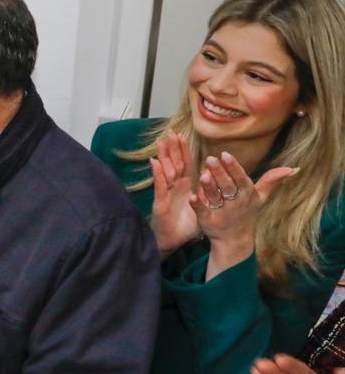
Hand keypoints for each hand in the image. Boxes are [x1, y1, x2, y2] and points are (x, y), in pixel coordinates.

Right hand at [149, 131, 199, 255]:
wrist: (172, 242)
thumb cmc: (185, 227)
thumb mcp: (201, 209)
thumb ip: (207, 196)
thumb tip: (218, 186)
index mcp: (183, 188)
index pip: (184, 165)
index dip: (183, 151)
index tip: (183, 136)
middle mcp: (173, 188)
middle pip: (173, 164)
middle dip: (172, 148)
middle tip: (171, 131)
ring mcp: (166, 194)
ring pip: (165, 171)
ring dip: (162, 156)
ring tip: (161, 141)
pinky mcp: (160, 203)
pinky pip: (160, 186)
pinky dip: (157, 174)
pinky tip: (155, 162)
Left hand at [190, 151, 296, 278]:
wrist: (235, 240)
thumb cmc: (247, 213)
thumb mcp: (260, 198)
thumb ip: (272, 181)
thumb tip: (294, 168)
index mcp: (247, 195)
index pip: (241, 179)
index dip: (234, 168)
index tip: (225, 154)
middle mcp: (235, 203)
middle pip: (227, 186)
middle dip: (219, 173)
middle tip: (210, 159)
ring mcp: (221, 213)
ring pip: (215, 198)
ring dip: (209, 187)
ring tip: (203, 175)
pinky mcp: (208, 222)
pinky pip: (202, 212)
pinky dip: (198, 205)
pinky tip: (191, 196)